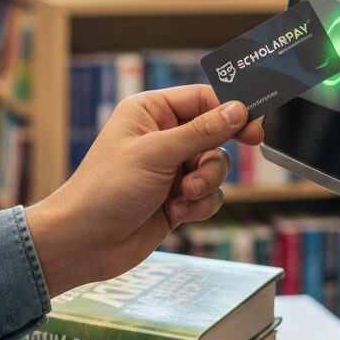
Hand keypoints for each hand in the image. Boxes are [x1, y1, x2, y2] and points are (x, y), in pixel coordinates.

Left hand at [24, 86, 263, 297]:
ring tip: (181, 198)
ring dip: (205, 185)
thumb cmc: (107, 188)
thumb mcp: (157, 154)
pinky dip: (198, 206)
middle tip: (210, 171)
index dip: (231, 111)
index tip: (255, 129)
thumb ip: (202, 132)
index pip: (202, 98)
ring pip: (215, 168)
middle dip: (212, 159)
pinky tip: (175, 215)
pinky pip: (209, 195)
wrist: (85, 241)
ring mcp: (170, 168)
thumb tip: (238, 110)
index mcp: (150, 112)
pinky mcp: (176, 199)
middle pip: (215, 135)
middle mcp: (162, 136)